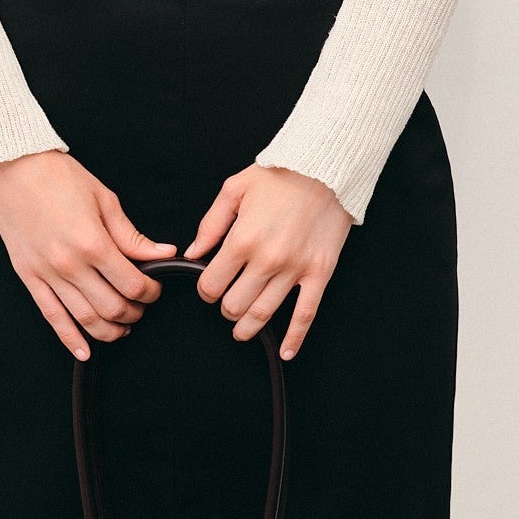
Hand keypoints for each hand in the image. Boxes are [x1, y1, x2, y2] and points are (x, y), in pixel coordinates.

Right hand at [0, 149, 176, 360]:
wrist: (11, 168)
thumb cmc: (56, 177)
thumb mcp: (104, 199)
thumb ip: (131, 235)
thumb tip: (163, 253)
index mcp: (93, 242)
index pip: (132, 283)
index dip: (150, 292)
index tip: (154, 288)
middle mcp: (70, 264)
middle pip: (112, 307)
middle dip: (134, 312)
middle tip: (141, 306)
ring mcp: (47, 274)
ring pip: (85, 319)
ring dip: (110, 330)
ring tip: (122, 326)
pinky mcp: (29, 278)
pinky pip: (52, 317)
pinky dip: (70, 339)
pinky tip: (84, 350)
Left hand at [182, 164, 352, 359]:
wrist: (326, 167)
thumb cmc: (280, 175)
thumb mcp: (234, 189)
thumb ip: (210, 225)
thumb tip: (192, 253)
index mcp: (242, 239)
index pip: (212, 284)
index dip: (205, 290)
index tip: (208, 286)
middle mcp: (267, 260)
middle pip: (235, 305)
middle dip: (225, 308)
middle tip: (226, 302)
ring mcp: (295, 269)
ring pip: (263, 314)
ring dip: (247, 327)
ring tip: (241, 330)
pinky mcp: (319, 273)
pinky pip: (306, 314)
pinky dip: (295, 337)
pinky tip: (285, 351)